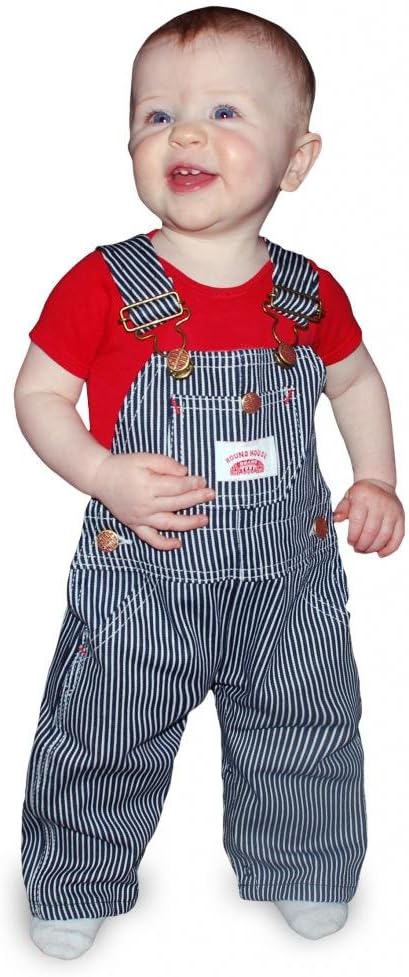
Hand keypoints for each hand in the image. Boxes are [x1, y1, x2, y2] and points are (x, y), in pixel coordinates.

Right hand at [92, 452, 215, 550]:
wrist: (99, 477)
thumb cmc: (123, 466)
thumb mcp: (145, 457)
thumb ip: (166, 464)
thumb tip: (185, 473)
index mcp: (148, 485)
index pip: (178, 486)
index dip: (193, 484)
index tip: (203, 481)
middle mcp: (146, 504)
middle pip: (177, 503)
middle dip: (197, 499)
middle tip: (211, 495)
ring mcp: (140, 517)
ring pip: (169, 523)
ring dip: (189, 523)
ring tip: (204, 519)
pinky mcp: (134, 525)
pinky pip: (151, 539)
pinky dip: (164, 544)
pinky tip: (178, 543)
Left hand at [332, 478, 404, 556]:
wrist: (379, 484)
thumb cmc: (361, 494)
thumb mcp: (348, 497)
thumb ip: (341, 509)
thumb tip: (336, 519)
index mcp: (363, 497)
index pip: (358, 521)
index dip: (353, 536)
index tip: (350, 542)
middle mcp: (380, 503)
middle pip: (371, 531)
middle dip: (362, 545)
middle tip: (357, 548)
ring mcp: (392, 511)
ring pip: (384, 536)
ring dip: (373, 548)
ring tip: (365, 550)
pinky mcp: (401, 518)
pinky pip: (398, 537)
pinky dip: (389, 549)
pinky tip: (380, 553)